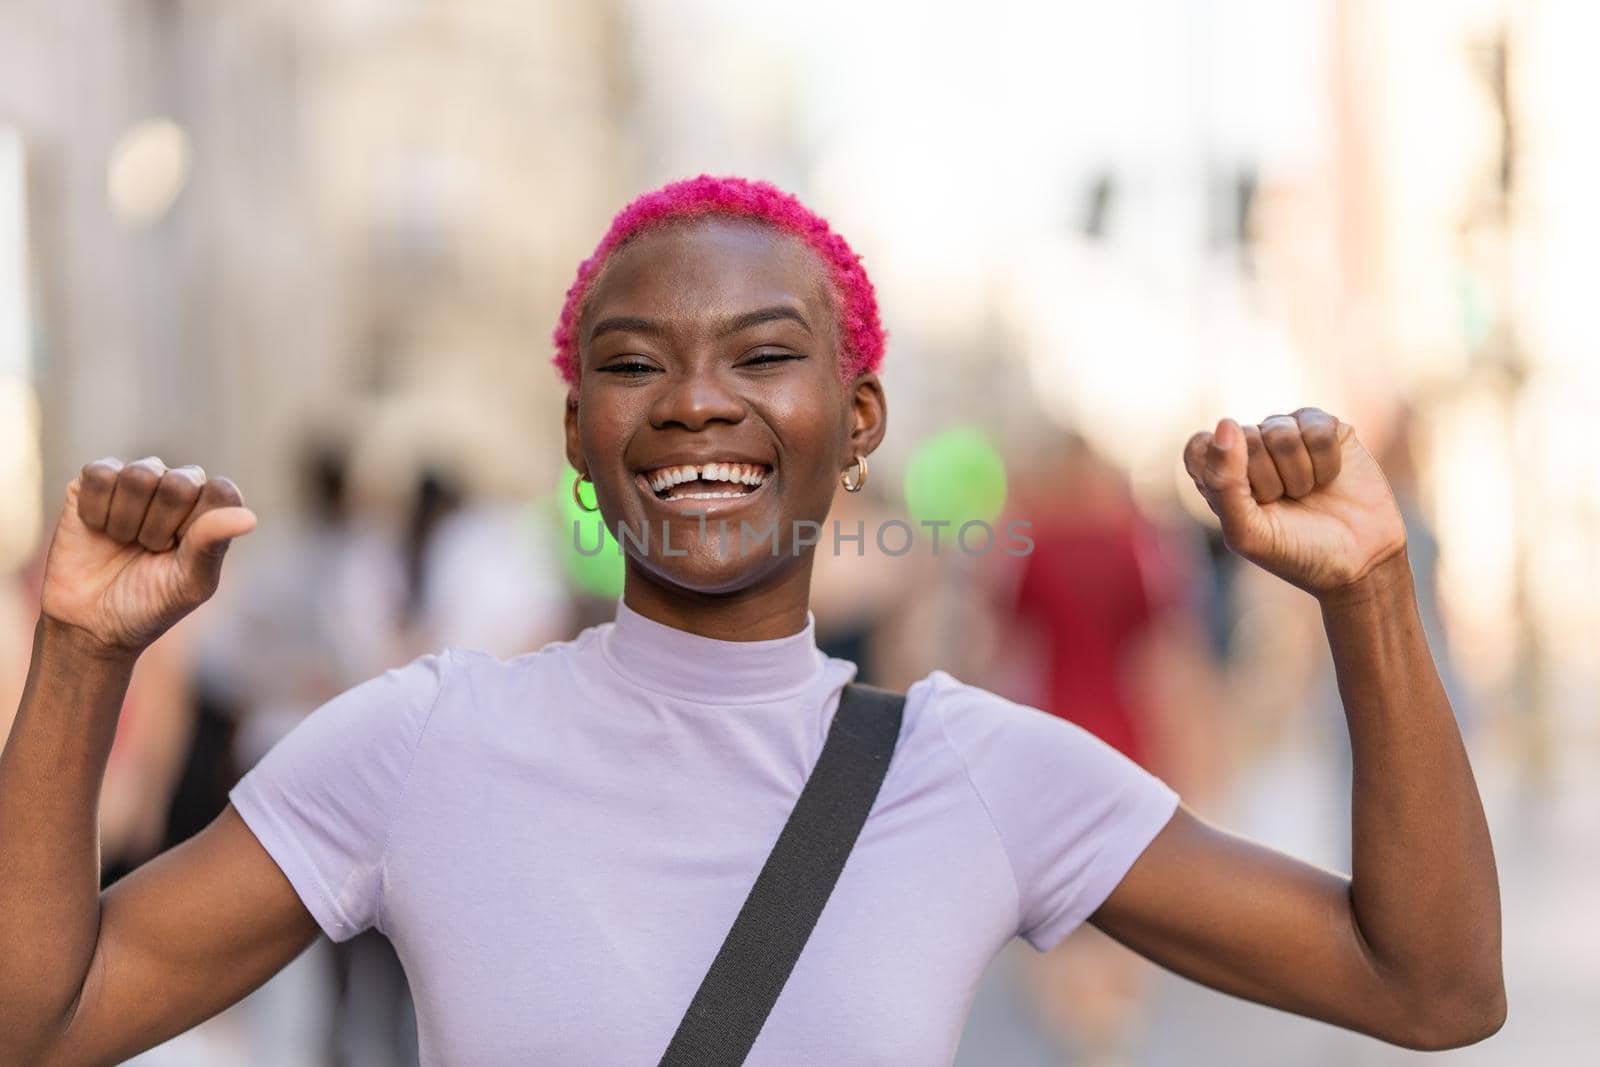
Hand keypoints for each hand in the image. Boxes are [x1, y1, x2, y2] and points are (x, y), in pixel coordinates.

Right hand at [39, 457, 257, 656]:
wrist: (89, 620)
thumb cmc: (149, 602)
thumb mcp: (188, 584)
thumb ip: (213, 546)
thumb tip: (249, 518)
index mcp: (211, 508)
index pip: (222, 492)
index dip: (196, 527)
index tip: (180, 553)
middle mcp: (179, 486)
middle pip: (180, 483)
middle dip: (159, 528)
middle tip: (149, 550)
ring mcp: (138, 478)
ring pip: (139, 475)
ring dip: (126, 521)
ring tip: (125, 541)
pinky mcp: (96, 478)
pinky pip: (100, 475)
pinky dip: (96, 511)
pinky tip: (99, 528)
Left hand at [1183, 408, 1406, 596]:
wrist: (1361, 560)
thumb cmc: (1296, 551)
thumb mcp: (1248, 532)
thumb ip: (1223, 483)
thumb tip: (1227, 423)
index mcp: (1220, 475)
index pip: (1199, 446)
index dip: (1223, 469)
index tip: (1247, 500)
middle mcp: (1250, 449)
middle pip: (1244, 437)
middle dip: (1268, 480)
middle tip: (1285, 504)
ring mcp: (1287, 435)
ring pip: (1280, 431)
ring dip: (1299, 474)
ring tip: (1306, 494)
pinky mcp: (1325, 428)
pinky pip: (1317, 428)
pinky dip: (1326, 462)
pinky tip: (1330, 479)